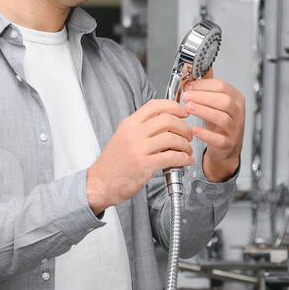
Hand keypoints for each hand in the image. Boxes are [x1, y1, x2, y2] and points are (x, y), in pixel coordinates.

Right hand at [86, 99, 193, 215]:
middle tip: (188, 135)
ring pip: (171, 138)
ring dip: (185, 144)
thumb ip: (142, 129)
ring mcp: (138, 149)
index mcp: (129, 124)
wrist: (100, 183)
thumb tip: (167, 123)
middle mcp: (133, 134)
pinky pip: (171, 157)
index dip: (174, 107)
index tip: (184, 113)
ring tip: (187, 150)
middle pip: (167, 120)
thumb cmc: (113, 164)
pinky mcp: (144, 165)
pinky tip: (186, 161)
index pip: (154, 106)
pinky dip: (183, 158)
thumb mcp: (124, 137)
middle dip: (183, 127)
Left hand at [180, 71, 244, 181]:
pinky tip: (194, 129)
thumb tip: (192, 67)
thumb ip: (206, 84)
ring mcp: (235, 129)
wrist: (225, 148)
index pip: (221, 86)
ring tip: (188, 108)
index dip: (203, 85)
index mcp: (236, 98)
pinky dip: (206, 134)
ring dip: (204, 111)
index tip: (188, 85)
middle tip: (187, 96)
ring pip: (223, 118)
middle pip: (224, 100)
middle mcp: (238, 113)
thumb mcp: (215, 101)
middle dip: (203, 97)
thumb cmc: (218, 123)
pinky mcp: (229, 144)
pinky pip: (219, 139)